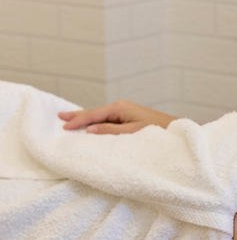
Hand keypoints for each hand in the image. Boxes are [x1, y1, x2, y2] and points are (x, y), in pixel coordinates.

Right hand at [58, 100, 177, 134]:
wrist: (174, 130)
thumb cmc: (157, 131)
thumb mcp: (132, 132)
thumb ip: (110, 131)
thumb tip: (90, 129)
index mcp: (120, 108)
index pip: (94, 114)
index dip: (78, 121)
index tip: (64, 126)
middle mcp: (120, 107)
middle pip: (94, 112)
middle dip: (77, 115)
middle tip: (59, 117)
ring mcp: (124, 112)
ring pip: (99, 115)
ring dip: (84, 118)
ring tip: (69, 119)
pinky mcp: (127, 118)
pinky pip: (106, 119)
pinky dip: (94, 121)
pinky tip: (89, 123)